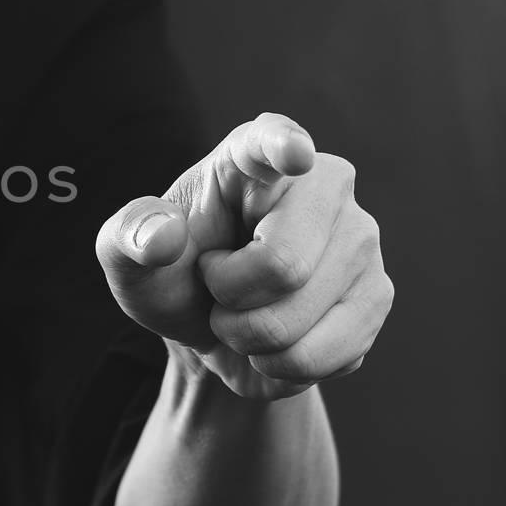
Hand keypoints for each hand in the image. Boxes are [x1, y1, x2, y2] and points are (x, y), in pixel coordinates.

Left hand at [95, 113, 392, 399]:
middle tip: (217, 286)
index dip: (282, 146)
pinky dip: (280, 365)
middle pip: (282, 266)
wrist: (210, 329)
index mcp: (250, 157)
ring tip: (243, 313)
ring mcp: (360, 239)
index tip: (292, 155)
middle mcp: (323, 185)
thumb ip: (129, 238)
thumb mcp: (128, 258)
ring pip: (298, 320)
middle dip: (230, 299)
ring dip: (250, 337)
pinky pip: (323, 354)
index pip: (269, 141)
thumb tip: (161, 235)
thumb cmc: (172, 274)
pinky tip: (275, 339)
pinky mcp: (377, 294)